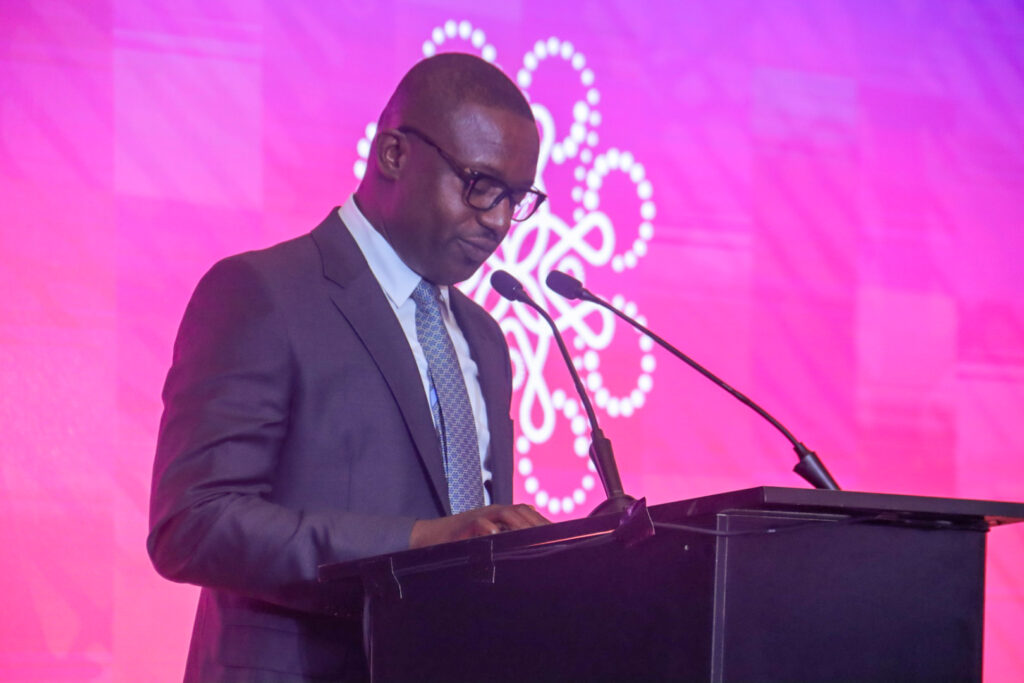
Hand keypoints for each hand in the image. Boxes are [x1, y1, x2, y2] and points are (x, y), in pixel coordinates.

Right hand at [409, 504, 549, 548]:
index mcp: (498, 515)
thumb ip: (504, 537)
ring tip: (534, 536)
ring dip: (520, 524)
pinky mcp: (464, 527)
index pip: (526, 512)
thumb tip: (528, 543)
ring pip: (504, 514)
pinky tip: (500, 538)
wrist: (429, 537)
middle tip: (552, 537)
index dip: (542, 521)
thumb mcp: (485, 537)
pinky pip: (480, 525)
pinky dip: (491, 529)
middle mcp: (491, 512)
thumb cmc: (460, 540)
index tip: (558, 532)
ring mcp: (478, 517)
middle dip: (537, 522)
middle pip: (520, 511)